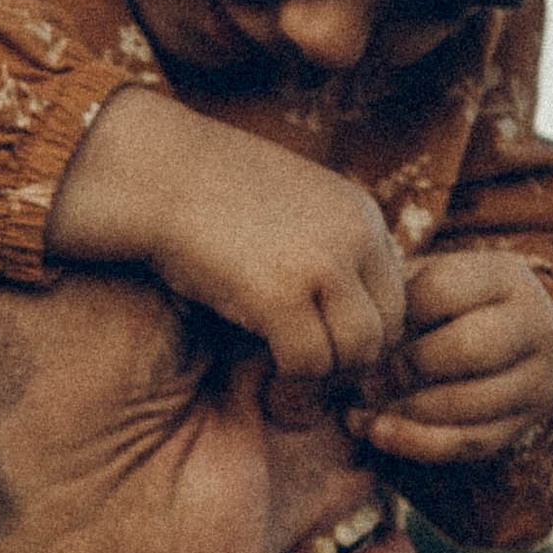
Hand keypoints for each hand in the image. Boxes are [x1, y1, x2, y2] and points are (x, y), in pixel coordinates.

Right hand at [45, 89, 406, 382]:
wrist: (154, 172)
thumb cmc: (209, 195)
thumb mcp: (291, 209)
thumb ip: (327, 249)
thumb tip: (342, 316)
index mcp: (361, 214)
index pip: (398, 297)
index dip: (366, 333)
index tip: (327, 346)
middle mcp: (354, 236)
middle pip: (388, 329)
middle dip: (351, 362)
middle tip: (310, 370)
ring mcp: (321, 264)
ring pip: (357, 353)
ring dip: (323, 375)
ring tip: (288, 373)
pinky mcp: (280, 294)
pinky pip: (309, 364)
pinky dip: (290, 380)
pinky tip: (266, 372)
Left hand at [349, 247, 552, 466]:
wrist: (487, 334)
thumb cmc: (436, 307)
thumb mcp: (419, 284)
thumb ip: (391, 304)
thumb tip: (349, 349)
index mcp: (506, 276)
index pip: (440, 291)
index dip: (393, 316)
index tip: (360, 333)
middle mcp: (536, 323)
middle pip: (466, 349)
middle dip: (405, 370)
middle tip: (362, 382)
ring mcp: (539, 376)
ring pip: (469, 403)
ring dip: (406, 413)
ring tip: (360, 413)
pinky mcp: (526, 421)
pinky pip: (470, 442)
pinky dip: (418, 443)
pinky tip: (380, 434)